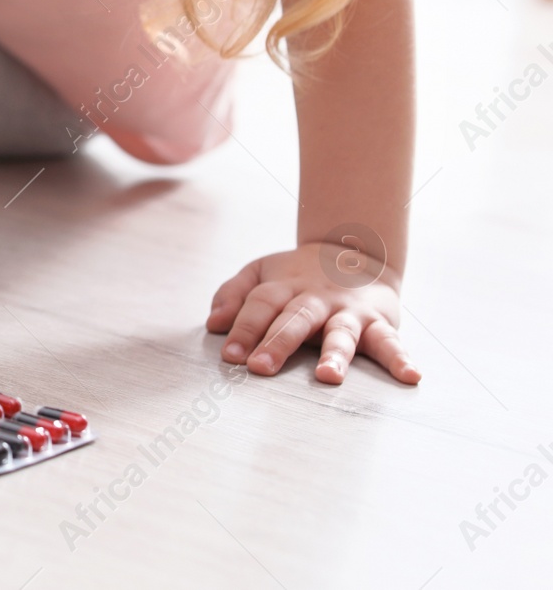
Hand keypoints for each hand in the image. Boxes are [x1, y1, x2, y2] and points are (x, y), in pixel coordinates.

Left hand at [206, 244, 420, 385]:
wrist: (353, 249)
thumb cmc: (297, 274)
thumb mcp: (261, 273)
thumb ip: (234, 294)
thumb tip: (213, 324)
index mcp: (284, 287)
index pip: (260, 305)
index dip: (243, 328)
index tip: (230, 356)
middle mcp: (316, 299)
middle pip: (295, 319)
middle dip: (277, 343)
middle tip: (260, 367)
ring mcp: (348, 311)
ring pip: (341, 333)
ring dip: (335, 355)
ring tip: (327, 377)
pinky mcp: (379, 321)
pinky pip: (391, 342)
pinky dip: (401, 358)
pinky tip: (411, 376)